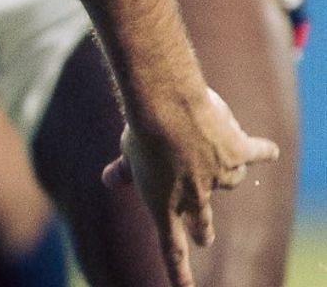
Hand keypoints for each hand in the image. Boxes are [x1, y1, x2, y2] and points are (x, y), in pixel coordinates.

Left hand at [102, 87, 280, 286]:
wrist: (164, 106)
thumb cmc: (140, 129)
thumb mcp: (129, 154)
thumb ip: (125, 171)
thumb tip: (109, 181)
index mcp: (163, 203)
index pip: (171, 246)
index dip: (179, 271)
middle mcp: (194, 196)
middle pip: (202, 220)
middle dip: (203, 230)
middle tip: (203, 239)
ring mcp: (219, 176)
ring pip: (229, 179)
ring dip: (223, 168)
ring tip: (210, 146)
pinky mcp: (239, 152)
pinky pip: (257, 153)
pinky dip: (262, 151)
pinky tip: (267, 151)